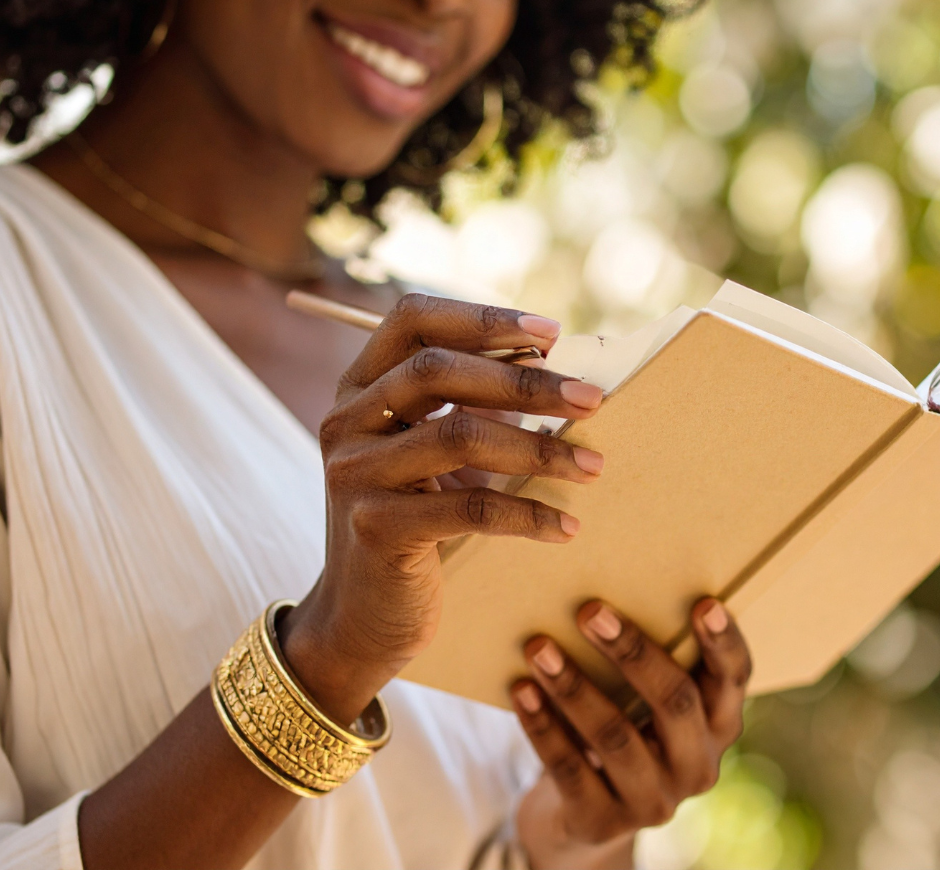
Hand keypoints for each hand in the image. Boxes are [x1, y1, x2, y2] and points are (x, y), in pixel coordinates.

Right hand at [280, 293, 606, 722]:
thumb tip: (559, 374)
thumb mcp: (434, 457)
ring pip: (457, 435)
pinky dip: (527, 513)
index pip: (411, 319)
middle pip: (437, 371)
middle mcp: (346, 422)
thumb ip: (474, 409)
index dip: (480, 318)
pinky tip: (566, 525)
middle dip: (526, 381)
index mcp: (360, 388)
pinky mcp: (375, 528)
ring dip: (539, 447)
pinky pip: (468, 507)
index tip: (551, 333)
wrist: (361, 619)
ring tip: (593, 465)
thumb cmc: (417, 525)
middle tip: (593, 399)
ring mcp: (354, 474)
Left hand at [511, 598, 752, 869]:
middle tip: (590, 611)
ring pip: (615, 736)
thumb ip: (651, 668)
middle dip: (632, 652)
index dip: (724, 643)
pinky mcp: (603, 822)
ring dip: (573, 687)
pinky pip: (570, 769)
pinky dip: (543, 726)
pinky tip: (522, 691)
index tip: (704, 604)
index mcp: (720, 726)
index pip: (734, 680)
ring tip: (539, 648)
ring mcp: (654, 802)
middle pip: (675, 702)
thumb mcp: (650, 706)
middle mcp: (697, 767)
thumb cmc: (624, 730)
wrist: (586, 815)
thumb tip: (605, 602)